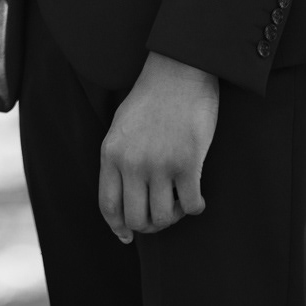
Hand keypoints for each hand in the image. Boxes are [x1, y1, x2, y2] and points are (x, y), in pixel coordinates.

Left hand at [98, 52, 218, 243]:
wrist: (180, 69)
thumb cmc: (153, 97)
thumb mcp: (122, 126)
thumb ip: (119, 160)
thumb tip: (123, 204)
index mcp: (111, 153)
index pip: (108, 207)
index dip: (119, 228)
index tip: (128, 236)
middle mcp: (132, 163)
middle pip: (137, 219)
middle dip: (151, 224)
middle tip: (164, 212)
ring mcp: (159, 165)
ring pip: (164, 217)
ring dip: (174, 215)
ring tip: (180, 199)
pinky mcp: (188, 164)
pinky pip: (192, 206)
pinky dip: (196, 206)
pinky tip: (197, 195)